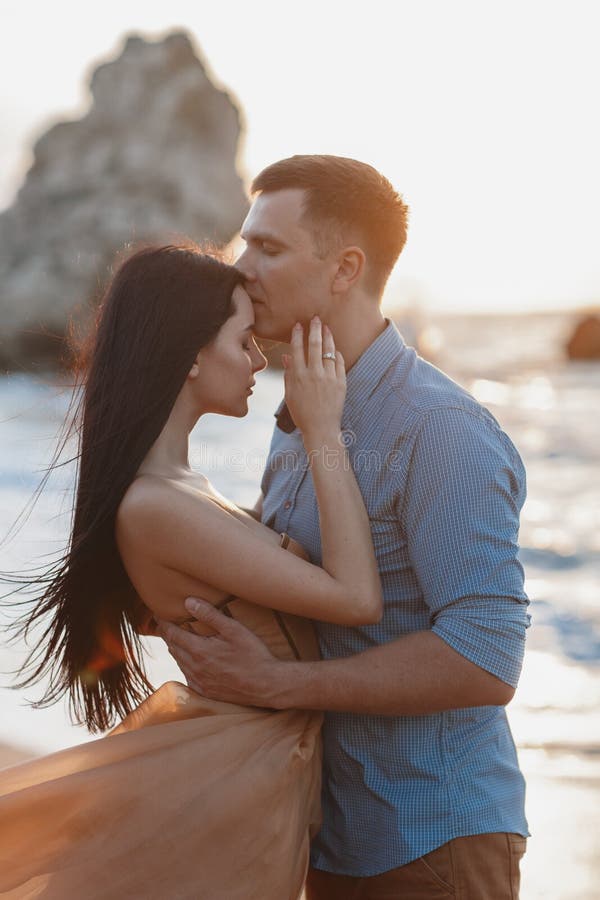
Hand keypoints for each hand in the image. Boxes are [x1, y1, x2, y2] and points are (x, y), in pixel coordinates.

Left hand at [158, 598, 282, 706]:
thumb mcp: (234, 629)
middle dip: (167, 635)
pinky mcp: (206, 692)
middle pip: (173, 648)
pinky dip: (185, 665)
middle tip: (164, 624)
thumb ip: (210, 615)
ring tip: (175, 639)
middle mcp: (194, 667)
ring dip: (175, 649)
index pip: (172, 634)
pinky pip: (188, 676)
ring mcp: (199, 682)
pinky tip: (189, 661)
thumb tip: (188, 602)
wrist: (266, 685)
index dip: (164, 624)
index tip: (158, 615)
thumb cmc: (253, 654)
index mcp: (199, 650)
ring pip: (179, 662)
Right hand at [283, 317, 345, 442]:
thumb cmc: (302, 413)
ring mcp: (328, 377)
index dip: (298, 335)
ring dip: (328, 337)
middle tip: (316, 318)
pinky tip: (335, 349)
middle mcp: (313, 374)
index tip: (298, 325)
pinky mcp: (341, 382)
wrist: (321, 428)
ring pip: (329, 351)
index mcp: (298, 376)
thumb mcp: (290, 394)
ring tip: (326, 328)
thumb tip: (286, 356)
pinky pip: (339, 363)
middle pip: (314, 345)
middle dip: (315, 329)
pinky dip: (336, 354)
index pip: (297, 349)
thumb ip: (289, 373)